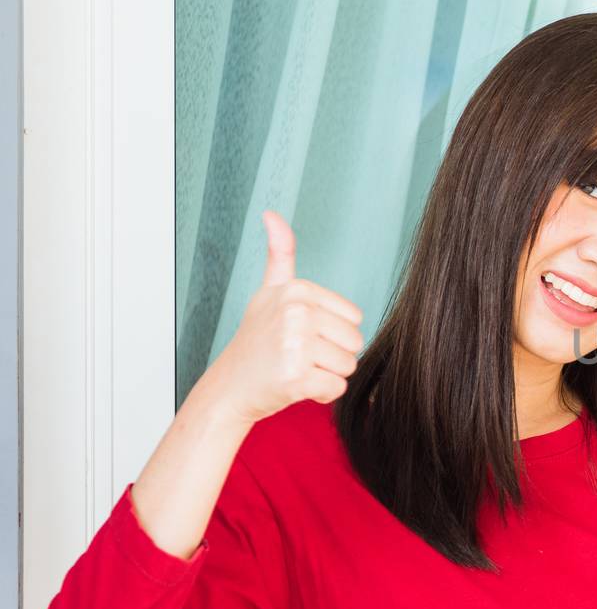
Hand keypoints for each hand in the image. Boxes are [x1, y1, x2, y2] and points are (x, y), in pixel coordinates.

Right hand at [202, 209, 365, 426]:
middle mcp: (296, 312)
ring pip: (348, 366)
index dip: (332, 332)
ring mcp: (295, 344)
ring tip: (295, 368)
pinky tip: (294, 386)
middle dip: (332, 355)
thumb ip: (280, 254)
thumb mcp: (269, 291)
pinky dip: (320, 394)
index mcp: (297, 290)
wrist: (229, 386)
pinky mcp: (295, 376)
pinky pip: (336, 389)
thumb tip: (272, 215)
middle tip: (298, 355)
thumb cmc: (256, 341)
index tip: (301, 334)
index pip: (354, 318)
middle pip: (355, 342)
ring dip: (326, 375)